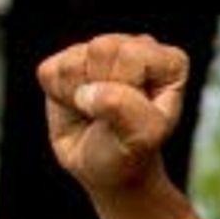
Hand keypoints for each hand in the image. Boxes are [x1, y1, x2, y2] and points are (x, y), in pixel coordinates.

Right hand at [38, 32, 188, 198]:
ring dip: (78, 95)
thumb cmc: (131, 152)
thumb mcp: (142, 138)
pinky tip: (79, 106)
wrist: (105, 171)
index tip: (132, 115)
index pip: (132, 56)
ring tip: (95, 111)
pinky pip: (50, 71)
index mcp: (169, 62)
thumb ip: (125, 108)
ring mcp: (100, 50)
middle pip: (101, 49)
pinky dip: (59, 96)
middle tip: (111, 114)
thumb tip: (87, 91)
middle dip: (101, 90)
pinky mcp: (67, 60)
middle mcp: (137, 47)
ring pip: (72, 61)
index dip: (124, 91)